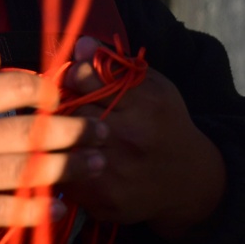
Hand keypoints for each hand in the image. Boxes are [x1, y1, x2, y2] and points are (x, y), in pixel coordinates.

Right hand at [0, 36, 106, 238]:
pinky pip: (4, 210)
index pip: (12, 86)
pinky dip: (34, 208)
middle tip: (103, 130)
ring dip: (66, 166)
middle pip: (31, 130)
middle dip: (73, 129)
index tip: (65, 94)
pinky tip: (59, 205)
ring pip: (25, 169)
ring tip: (97, 164)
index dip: (46, 88)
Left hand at [59, 37, 226, 238]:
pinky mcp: (105, 200)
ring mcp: (118, 172)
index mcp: (145, 105)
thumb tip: (80, 43)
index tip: (74, 80)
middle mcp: (132, 138)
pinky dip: (62, 166)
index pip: (84, 79)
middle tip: (63, 107)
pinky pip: (64, 177)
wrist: (188, 181)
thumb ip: (115, 65)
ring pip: (62, 145)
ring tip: (62, 132)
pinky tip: (72, 160)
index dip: (72, 77)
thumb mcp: (151, 87)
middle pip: (70, 112)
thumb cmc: (163, 125)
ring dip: (56, 138)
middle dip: (61, 107)